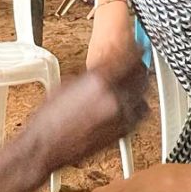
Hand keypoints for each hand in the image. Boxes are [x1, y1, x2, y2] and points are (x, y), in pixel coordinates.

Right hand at [31, 57, 148, 170]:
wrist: (46, 145)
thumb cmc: (50, 118)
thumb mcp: (69, 83)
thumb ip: (93, 72)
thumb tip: (107, 64)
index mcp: (99, 81)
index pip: (129, 58)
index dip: (136, 50)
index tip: (138, 46)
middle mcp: (114, 97)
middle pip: (141, 75)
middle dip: (140, 67)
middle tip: (137, 63)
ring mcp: (121, 116)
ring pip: (144, 95)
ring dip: (140, 86)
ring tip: (134, 83)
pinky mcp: (123, 132)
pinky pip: (139, 113)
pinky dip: (137, 105)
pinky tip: (129, 103)